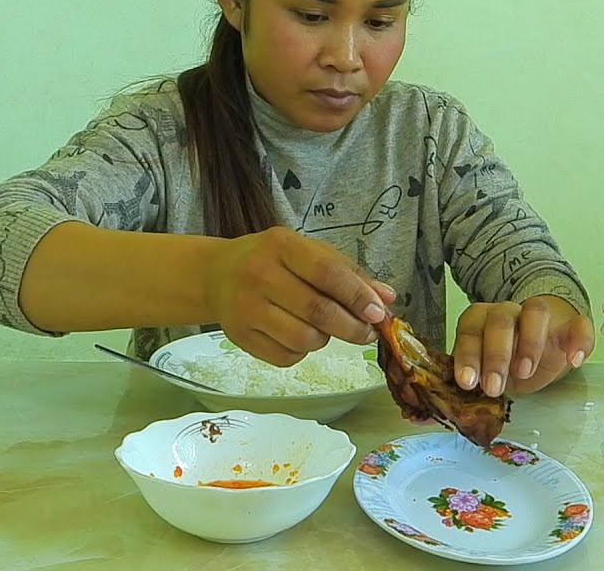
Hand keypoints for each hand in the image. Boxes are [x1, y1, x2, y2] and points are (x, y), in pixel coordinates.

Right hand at [205, 227, 395, 366]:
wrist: (216, 274)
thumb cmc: (273, 261)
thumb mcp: (308, 253)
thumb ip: (349, 273)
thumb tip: (387, 298)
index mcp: (281, 246)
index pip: (327, 273)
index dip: (358, 296)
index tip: (379, 314)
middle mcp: (259, 274)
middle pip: (317, 311)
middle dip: (352, 327)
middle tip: (367, 333)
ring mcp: (245, 308)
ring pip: (303, 339)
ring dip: (325, 340)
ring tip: (323, 328)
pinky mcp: (239, 337)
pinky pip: (286, 356)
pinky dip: (302, 352)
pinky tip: (297, 335)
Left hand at [451, 296, 593, 396]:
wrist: (533, 356)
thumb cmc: (502, 366)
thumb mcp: (484, 373)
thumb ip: (472, 377)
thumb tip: (455, 396)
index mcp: (481, 319)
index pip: (471, 328)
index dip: (468, 354)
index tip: (468, 382)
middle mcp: (507, 312)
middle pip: (501, 320)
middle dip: (496, 355)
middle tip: (494, 387)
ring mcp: (538, 317)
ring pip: (536, 310)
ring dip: (529, 342)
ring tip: (525, 373)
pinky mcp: (568, 327)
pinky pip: (578, 324)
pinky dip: (579, 339)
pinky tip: (574, 361)